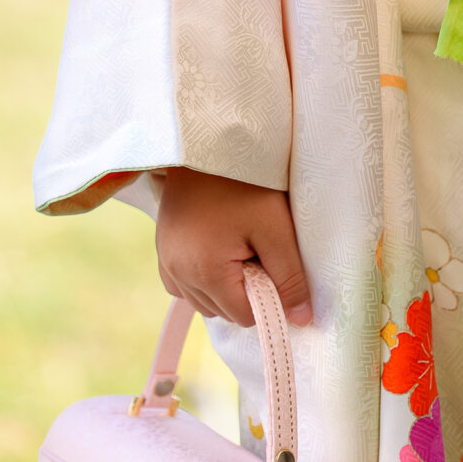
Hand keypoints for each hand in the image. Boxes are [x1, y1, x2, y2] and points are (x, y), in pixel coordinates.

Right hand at [156, 168, 312, 329]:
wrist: (208, 141)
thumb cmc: (246, 182)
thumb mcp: (275, 227)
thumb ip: (289, 277)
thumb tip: (301, 320)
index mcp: (204, 272)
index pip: (244, 317)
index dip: (268, 296)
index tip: (274, 262)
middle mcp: (177, 274)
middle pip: (222, 311)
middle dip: (246, 290)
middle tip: (257, 247)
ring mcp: (165, 262)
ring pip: (203, 300)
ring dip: (225, 285)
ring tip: (239, 242)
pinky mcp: (162, 249)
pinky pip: (185, 284)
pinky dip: (204, 277)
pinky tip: (219, 247)